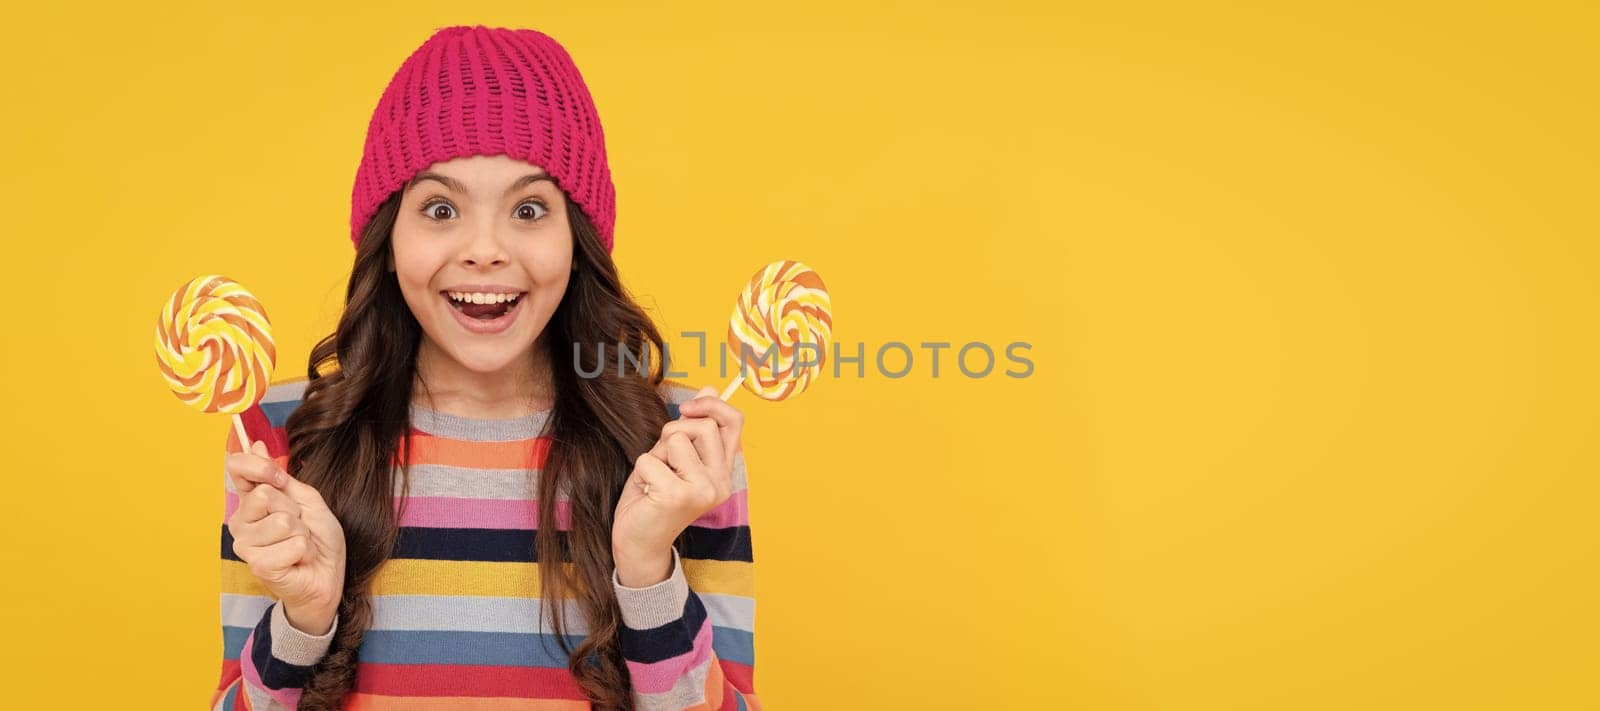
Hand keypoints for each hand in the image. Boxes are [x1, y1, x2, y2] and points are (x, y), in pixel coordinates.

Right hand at [226, 440, 346, 634]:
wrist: (327, 575)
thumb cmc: (317, 539)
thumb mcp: (307, 500)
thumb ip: (281, 478)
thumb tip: (256, 445)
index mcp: (250, 501)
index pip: (237, 468)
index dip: (261, 467)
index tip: (280, 479)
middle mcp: (241, 521)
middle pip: (265, 495)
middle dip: (294, 510)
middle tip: (298, 527)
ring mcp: (246, 545)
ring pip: (282, 521)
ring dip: (302, 533)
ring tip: (299, 545)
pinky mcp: (258, 565)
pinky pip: (292, 544)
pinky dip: (305, 550)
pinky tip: (298, 559)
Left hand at [613, 386, 744, 573]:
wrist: (639, 543)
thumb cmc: (654, 497)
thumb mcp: (676, 458)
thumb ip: (694, 429)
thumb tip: (711, 387)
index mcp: (723, 471)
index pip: (734, 422)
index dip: (712, 404)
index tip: (687, 408)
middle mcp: (720, 482)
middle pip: (702, 426)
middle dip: (673, 432)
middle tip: (663, 460)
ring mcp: (702, 491)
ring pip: (675, 438)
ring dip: (655, 454)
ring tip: (655, 479)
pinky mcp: (677, 496)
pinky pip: (650, 459)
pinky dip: (641, 472)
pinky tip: (647, 493)